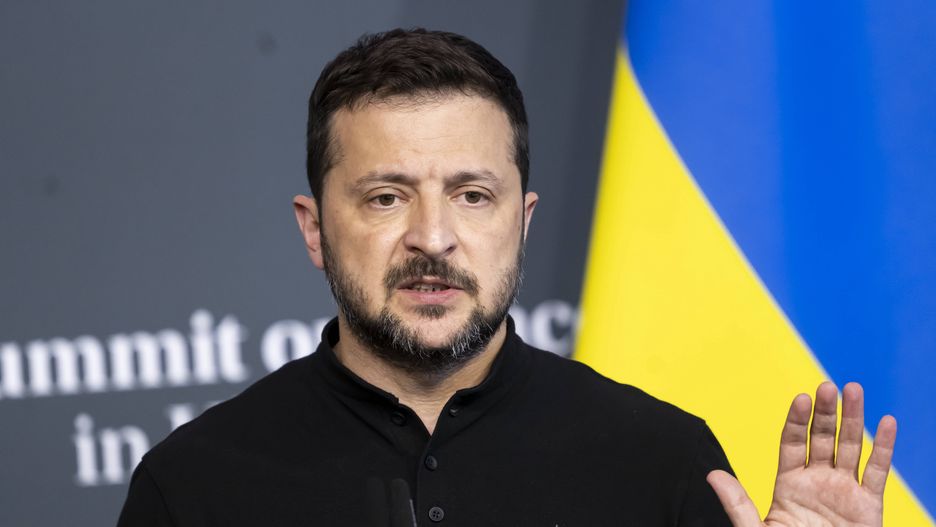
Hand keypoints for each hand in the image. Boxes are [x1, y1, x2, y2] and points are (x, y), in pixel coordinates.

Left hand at [706, 382, 896, 525]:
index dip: (797, 420)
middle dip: (825, 412)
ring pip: (851, 447)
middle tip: (828, 386)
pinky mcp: (869, 506)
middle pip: (822, 438)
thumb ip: (737, 503)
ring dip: (854, 419)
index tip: (801, 398)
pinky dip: (884, 448)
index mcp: (788, 484)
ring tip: (854, 389)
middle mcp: (817, 481)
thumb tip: (711, 475)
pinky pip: (878, 472)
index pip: (792, 442)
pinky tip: (886, 422)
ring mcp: (844, 491)